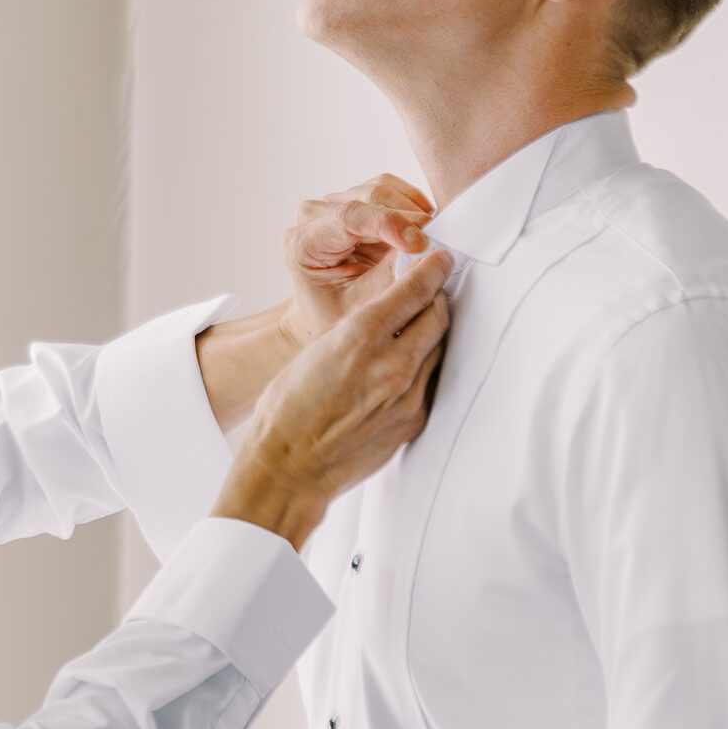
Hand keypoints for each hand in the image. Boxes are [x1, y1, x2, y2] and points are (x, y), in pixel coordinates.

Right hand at [213, 249, 451, 548]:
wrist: (288, 468)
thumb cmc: (287, 411)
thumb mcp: (315, 350)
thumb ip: (357, 330)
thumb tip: (385, 314)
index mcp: (361, 337)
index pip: (416, 288)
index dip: (432, 268)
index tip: (439, 259)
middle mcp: (392, 364)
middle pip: (438, 315)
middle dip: (436, 298)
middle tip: (431, 290)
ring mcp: (407, 396)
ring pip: (439, 348)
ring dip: (432, 333)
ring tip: (419, 328)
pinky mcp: (413, 421)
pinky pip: (430, 382)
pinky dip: (423, 368)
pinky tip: (406, 368)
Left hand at [279, 174, 436, 340]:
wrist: (322, 315)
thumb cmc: (333, 316)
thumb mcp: (362, 308)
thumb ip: (393, 281)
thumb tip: (429, 257)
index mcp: (303, 244)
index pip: (348, 217)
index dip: (389, 223)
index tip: (419, 242)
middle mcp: (313, 217)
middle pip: (368, 198)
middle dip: (408, 218)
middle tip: (436, 243)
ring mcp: (333, 206)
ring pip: (381, 189)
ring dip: (412, 211)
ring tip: (430, 239)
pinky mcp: (354, 203)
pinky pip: (389, 190)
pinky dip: (411, 205)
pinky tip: (422, 228)